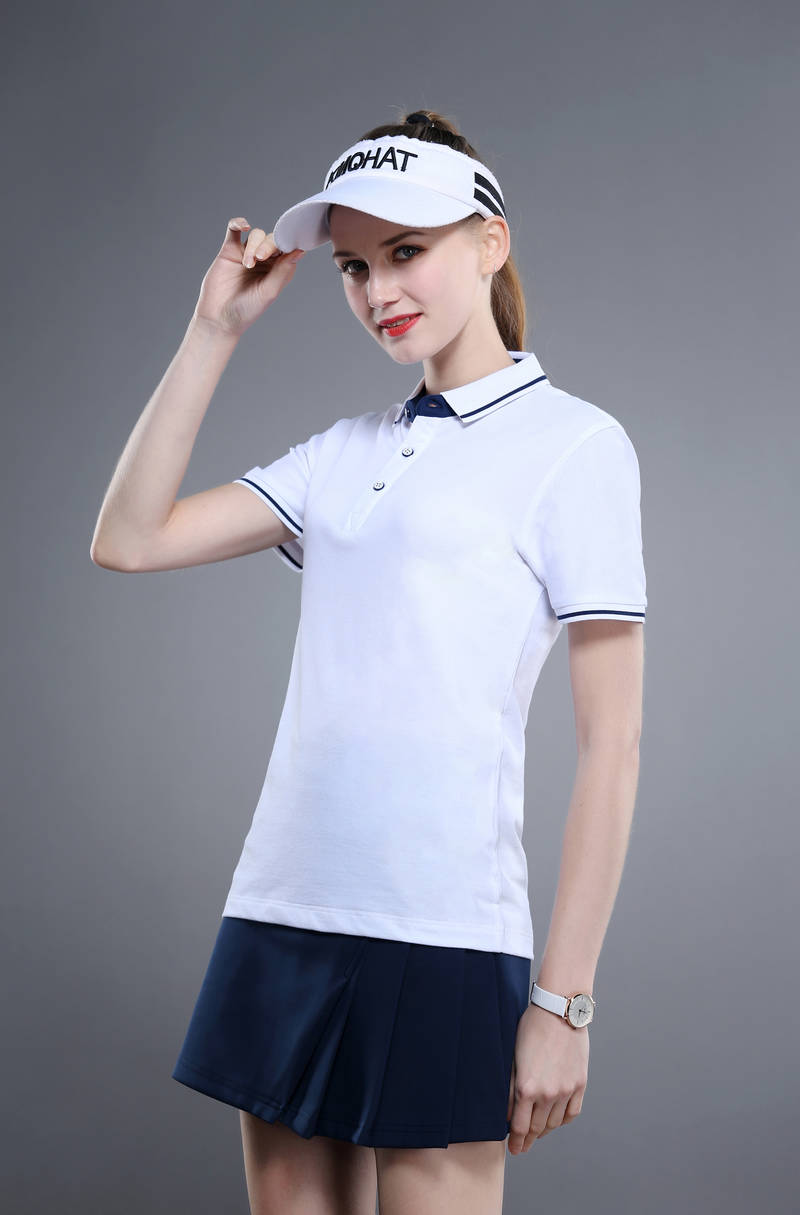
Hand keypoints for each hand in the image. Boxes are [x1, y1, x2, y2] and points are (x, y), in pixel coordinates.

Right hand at [193, 218, 305, 338]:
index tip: (284, 245)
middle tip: (260, 258)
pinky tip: (243, 225)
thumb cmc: (247, 310)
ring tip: (247, 264)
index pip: (288, 249)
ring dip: (253, 245)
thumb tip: (300, 251)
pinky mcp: (230, 250)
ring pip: (256, 235)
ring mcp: (247, 254)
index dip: (287, 243)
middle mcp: (265, 261)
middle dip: (268, 245)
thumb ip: (283, 271)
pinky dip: (238, 223)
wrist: (219, 318)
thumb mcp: (268, 292)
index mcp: (279, 270)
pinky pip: (234, 230)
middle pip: (272, 239)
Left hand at [506, 1002, 588, 1153]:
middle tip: (522, 1146)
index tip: (514, 1149)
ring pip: (554, 1123)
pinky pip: (571, 1113)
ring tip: (537, 1134)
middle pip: (537, 1128)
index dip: (516, 1141)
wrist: (560, 1011)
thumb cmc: (532, 1028)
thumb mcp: (513, 1057)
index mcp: (527, 1088)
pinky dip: (562, 1120)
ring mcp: (566, 1091)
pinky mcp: (580, 1084)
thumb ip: (511, 1087)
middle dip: (528, 1140)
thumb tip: (508, 1111)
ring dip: (544, 1131)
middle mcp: (547, 1094)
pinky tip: (555, 1121)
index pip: (520, 1127)